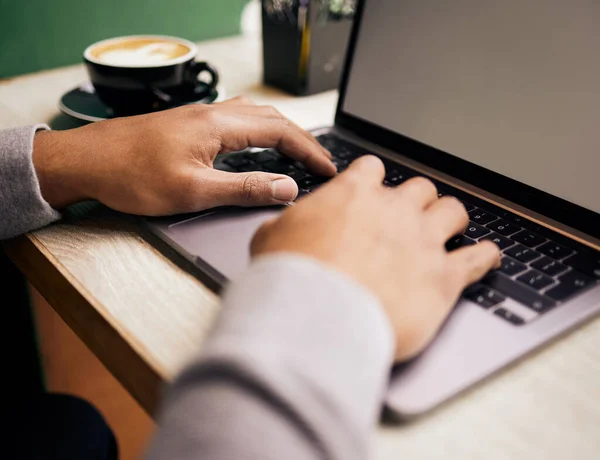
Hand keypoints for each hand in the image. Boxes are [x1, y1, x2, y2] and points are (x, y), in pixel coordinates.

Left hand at [32, 97, 334, 213]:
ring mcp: (200, 117)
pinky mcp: (189, 125)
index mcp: (218, 125)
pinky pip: (237, 121)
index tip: (328, 169)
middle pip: (272, 120)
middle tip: (321, 163)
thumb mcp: (193, 191)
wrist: (86, 161)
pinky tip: (257, 145)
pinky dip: (260, 132)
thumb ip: (244, 189)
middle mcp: (212, 114)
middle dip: (302, 140)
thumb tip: (285, 188)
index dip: (310, 151)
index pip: (281, 132)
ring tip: (298, 153)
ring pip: (255, 117)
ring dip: (282, 133)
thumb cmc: (130, 175)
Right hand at [251, 156, 500, 360]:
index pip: (373, 169)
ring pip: (454, 210)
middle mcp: (395, 210)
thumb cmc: (291, 277)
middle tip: (408, 217)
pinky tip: (487, 257)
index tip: (371, 192)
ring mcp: (424, 241)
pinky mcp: (445, 277)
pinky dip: (486, 256)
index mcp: (354, 194)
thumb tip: (286, 224)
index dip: (372, 181)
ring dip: (450, 218)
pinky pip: (480, 257)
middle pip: (420, 187)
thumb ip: (288, 223)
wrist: (316, 316)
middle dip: (415, 200)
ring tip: (448, 229)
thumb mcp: (271, 238)